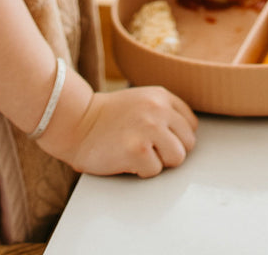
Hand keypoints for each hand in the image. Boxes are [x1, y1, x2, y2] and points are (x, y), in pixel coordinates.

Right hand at [41, 82, 197, 177]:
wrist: (77, 123)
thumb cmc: (107, 117)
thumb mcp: (141, 101)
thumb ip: (164, 112)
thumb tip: (187, 136)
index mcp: (161, 96)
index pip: (190, 125)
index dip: (176, 138)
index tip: (159, 140)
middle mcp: (158, 109)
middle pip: (188, 143)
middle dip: (169, 152)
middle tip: (147, 149)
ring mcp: (149, 129)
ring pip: (177, 158)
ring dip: (158, 163)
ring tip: (138, 153)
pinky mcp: (138, 151)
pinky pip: (155, 172)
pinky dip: (140, 172)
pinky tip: (125, 159)